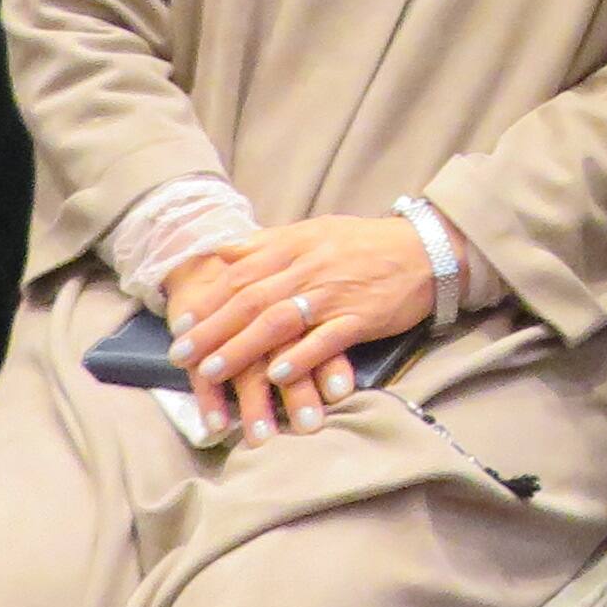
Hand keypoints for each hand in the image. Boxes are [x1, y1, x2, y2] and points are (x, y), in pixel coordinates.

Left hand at [169, 216, 440, 436]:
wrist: (426, 249)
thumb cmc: (366, 245)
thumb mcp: (314, 232)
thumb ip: (269, 243)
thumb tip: (222, 250)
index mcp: (295, 244)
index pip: (240, 273)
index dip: (208, 300)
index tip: (180, 324)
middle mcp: (309, 267)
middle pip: (250, 300)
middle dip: (212, 330)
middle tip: (181, 355)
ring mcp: (335, 292)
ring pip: (279, 321)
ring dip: (242, 347)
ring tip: (212, 372)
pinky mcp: (361, 316)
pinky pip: (326, 339)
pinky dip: (300, 357)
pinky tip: (277, 375)